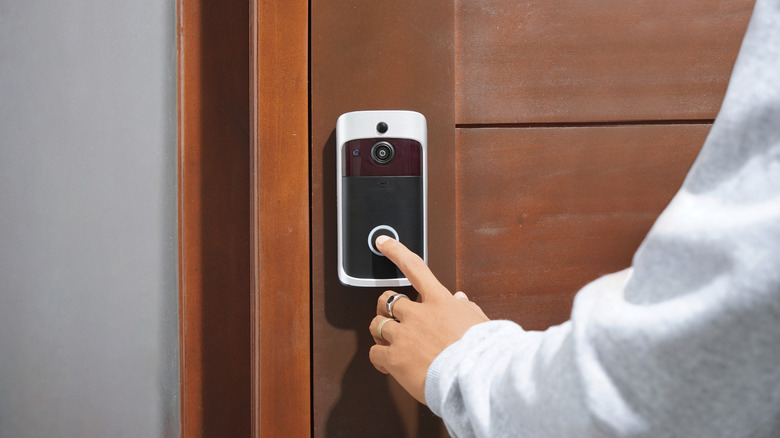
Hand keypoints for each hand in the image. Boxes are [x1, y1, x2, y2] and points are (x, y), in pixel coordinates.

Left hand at [368, 236, 488, 404]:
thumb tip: (460, 299)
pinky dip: (378, 358)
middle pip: (388, 300)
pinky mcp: (394, 357)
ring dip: (380, 332)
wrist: (475, 377)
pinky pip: (374, 353)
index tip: (383, 242)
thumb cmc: (483, 352)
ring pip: (377, 324)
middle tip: (389, 315)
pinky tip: (386, 365)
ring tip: (388, 342)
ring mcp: (404, 334)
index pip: (414, 267)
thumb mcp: (479, 322)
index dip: (395, 251)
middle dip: (385, 306)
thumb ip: (466, 308)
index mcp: (440, 301)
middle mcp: (418, 314)